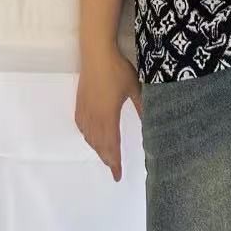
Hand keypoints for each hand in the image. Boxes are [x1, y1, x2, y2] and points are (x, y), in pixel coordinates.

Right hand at [75, 48, 142, 180]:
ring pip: (90, 137)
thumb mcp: (134, 88)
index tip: (118, 176)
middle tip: (114, 168)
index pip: (112, 147)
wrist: (96, 53)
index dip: (115, 163)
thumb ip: (142, 106)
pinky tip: (90, 136)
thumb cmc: (117, 69)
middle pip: (99, 145)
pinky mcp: (79, 102)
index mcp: (108, 118)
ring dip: (97, 149)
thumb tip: (151, 122)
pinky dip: (87, 136)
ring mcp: (85, 110)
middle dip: (107, 159)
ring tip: (105, 155)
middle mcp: (94, 118)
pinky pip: (82, 126)